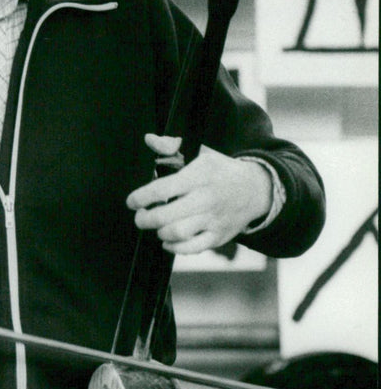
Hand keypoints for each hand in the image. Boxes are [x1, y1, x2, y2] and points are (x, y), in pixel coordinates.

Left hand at [126, 134, 272, 254]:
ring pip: (177, 233)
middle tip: (140, 216)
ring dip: (160, 232)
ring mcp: (213, 219)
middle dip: (144, 219)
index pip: (162, 189)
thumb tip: (149, 140)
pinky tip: (168, 239)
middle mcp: (206, 199)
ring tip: (157, 226)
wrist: (257, 189)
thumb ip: (171, 147)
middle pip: (165, 216)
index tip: (132, 201)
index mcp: (199, 176)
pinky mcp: (219, 236)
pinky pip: (191, 248)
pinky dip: (174, 247)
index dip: (141, 198)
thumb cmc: (221, 171)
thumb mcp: (200, 154)